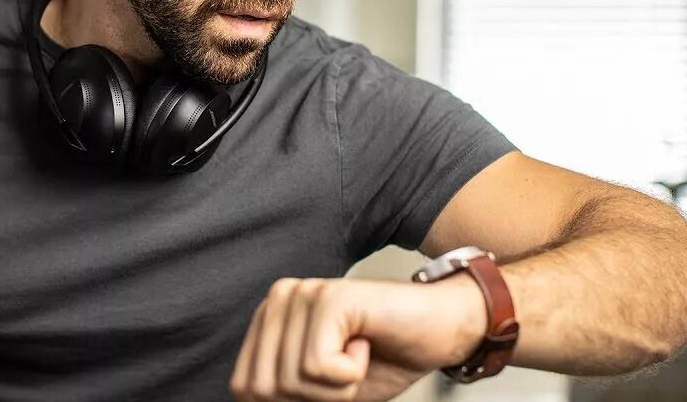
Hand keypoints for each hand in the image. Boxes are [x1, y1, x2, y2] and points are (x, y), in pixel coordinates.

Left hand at [229, 276, 485, 401]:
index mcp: (269, 319)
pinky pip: (318, 368)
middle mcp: (279, 300)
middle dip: (311, 398)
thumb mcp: (322, 391)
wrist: (442, 330)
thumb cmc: (386, 358)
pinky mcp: (329, 299)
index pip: (244, 386)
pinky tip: (365, 345)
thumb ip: (283, 397)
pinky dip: (350, 376)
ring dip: (335, 389)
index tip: (327, 383)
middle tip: (345, 371)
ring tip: (357, 356)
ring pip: (290, 381)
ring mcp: (303, 294)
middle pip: (262, 388)